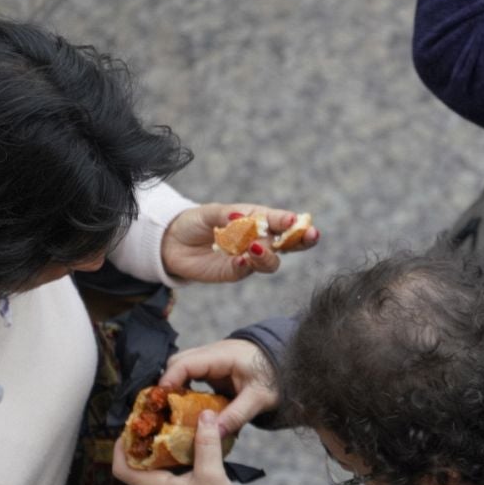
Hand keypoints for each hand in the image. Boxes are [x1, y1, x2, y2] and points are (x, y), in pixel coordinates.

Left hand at [112, 410, 236, 484]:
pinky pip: (172, 468)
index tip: (130, 429)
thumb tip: (205, 415)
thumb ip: (207, 444)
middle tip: (156, 419)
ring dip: (162, 444)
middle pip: (138, 461)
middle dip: (144, 439)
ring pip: (157, 463)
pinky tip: (190, 441)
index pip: (122, 470)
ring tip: (172, 424)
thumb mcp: (211, 474)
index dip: (119, 448)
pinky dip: (176, 453)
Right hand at [160, 339, 278, 434]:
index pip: (186, 363)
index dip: (169, 379)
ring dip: (175, 387)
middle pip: (178, 363)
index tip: (160, 399)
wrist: (287, 364)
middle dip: (167, 384)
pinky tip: (184, 409)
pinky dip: (185, 389)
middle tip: (161, 409)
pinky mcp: (213, 369)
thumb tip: (214, 434)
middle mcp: (212, 354)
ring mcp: (211, 360)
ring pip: (182, 368)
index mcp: (222, 356)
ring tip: (168, 411)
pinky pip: (191, 375)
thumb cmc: (275, 376)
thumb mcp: (259, 398)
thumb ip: (236, 416)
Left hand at [161, 203, 318, 282]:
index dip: (292, 222)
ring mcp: (248, 257)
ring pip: (270, 261)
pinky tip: (243, 259)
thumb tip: (241, 217)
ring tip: (256, 247)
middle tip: (310, 235)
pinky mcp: (234, 272)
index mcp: (257, 218)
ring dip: (268, 255)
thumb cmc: (196, 221)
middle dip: (301, 240)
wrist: (173, 242)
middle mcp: (258, 239)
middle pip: (287, 243)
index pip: (280, 221)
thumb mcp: (210, 212)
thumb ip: (227, 215)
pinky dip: (247, 265)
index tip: (299, 221)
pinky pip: (246, 271)